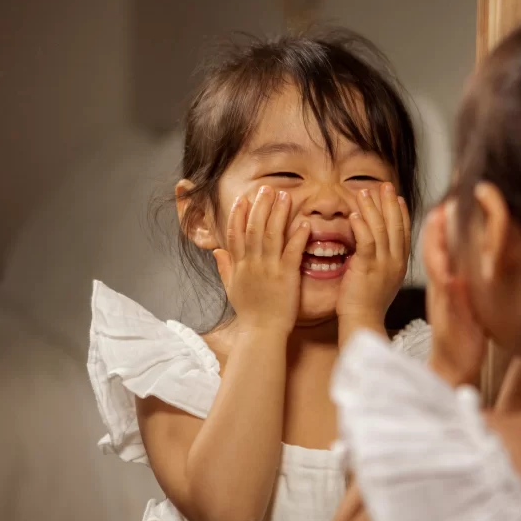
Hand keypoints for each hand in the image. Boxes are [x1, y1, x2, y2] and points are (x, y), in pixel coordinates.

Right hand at [213, 186, 310, 333]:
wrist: (261, 332)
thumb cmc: (249, 313)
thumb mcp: (231, 289)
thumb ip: (225, 268)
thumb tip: (217, 250)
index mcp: (239, 266)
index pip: (235, 234)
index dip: (238, 214)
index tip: (243, 198)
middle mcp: (252, 264)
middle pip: (254, 228)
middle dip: (260, 206)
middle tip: (266, 188)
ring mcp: (269, 269)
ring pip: (272, 235)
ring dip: (278, 214)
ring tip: (285, 196)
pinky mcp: (286, 277)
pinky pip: (292, 252)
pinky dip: (298, 236)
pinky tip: (304, 223)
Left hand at [338, 183, 410, 327]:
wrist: (363, 321)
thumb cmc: (367, 305)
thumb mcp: (380, 279)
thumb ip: (380, 261)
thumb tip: (373, 248)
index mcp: (400, 264)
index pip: (404, 232)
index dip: (401, 212)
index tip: (397, 197)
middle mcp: (396, 262)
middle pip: (395, 225)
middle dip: (389, 202)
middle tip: (384, 184)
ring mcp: (384, 264)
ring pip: (380, 229)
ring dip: (372, 208)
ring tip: (364, 191)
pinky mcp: (368, 267)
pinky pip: (366, 241)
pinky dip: (361, 225)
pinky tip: (355, 213)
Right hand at [422, 203, 485, 385]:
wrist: (454, 368)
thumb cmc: (460, 337)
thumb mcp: (460, 304)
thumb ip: (457, 283)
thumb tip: (460, 264)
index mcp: (444, 284)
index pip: (438, 251)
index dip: (438, 229)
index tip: (442, 206)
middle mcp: (441, 290)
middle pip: (434, 255)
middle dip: (435, 231)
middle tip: (438, 207)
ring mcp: (444, 303)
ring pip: (438, 270)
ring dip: (438, 249)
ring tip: (440, 226)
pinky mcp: (451, 319)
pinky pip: (448, 299)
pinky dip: (448, 284)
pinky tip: (451, 273)